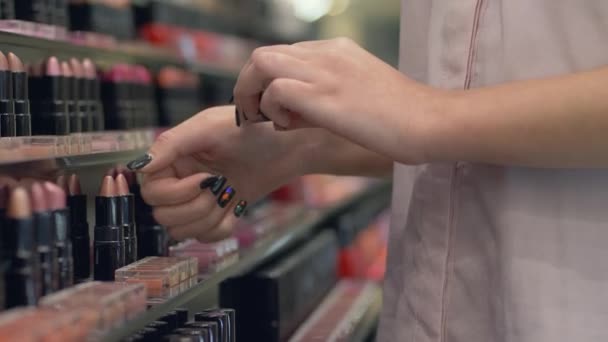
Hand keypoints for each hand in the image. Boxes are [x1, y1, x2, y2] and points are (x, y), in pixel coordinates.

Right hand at [127, 106, 306, 241]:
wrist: (287, 146)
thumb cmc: (251, 130)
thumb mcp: (209, 128)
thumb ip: (172, 144)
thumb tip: (139, 167)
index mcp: (173, 158)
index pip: (150, 191)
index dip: (176, 193)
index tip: (206, 179)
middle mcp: (179, 179)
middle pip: (162, 215)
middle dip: (195, 207)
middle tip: (221, 188)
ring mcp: (197, 199)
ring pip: (180, 230)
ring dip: (208, 218)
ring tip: (229, 196)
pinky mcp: (215, 213)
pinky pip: (203, 236)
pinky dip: (220, 228)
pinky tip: (235, 208)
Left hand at [234, 37, 441, 163]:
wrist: (429, 121)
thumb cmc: (398, 118)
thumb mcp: (355, 97)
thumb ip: (320, 100)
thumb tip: (286, 117)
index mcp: (335, 51)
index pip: (281, 55)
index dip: (265, 83)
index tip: (268, 109)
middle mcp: (325, 54)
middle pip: (262, 55)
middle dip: (248, 86)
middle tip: (255, 116)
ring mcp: (325, 71)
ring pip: (261, 63)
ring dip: (252, 94)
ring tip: (266, 120)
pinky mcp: (325, 95)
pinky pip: (276, 89)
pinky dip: (272, 109)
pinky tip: (289, 126)